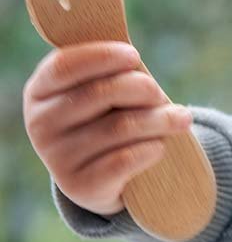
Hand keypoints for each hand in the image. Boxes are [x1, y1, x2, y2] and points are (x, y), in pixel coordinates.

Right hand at [22, 42, 192, 216]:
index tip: (134, 56)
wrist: (104, 176)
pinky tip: (159, 147)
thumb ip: (113, 69)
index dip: (102, 57)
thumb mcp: (105, 88)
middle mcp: (40, 124)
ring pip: (120, 126)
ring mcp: (56, 158)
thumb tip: (131, 56)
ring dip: (159, 119)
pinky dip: (151, 149)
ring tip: (181, 119)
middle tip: (158, 94)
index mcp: (40, 91)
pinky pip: (125, 159)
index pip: (64, 65)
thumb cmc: (109, 116)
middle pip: (99, 93)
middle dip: (142, 88)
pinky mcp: (79, 186)